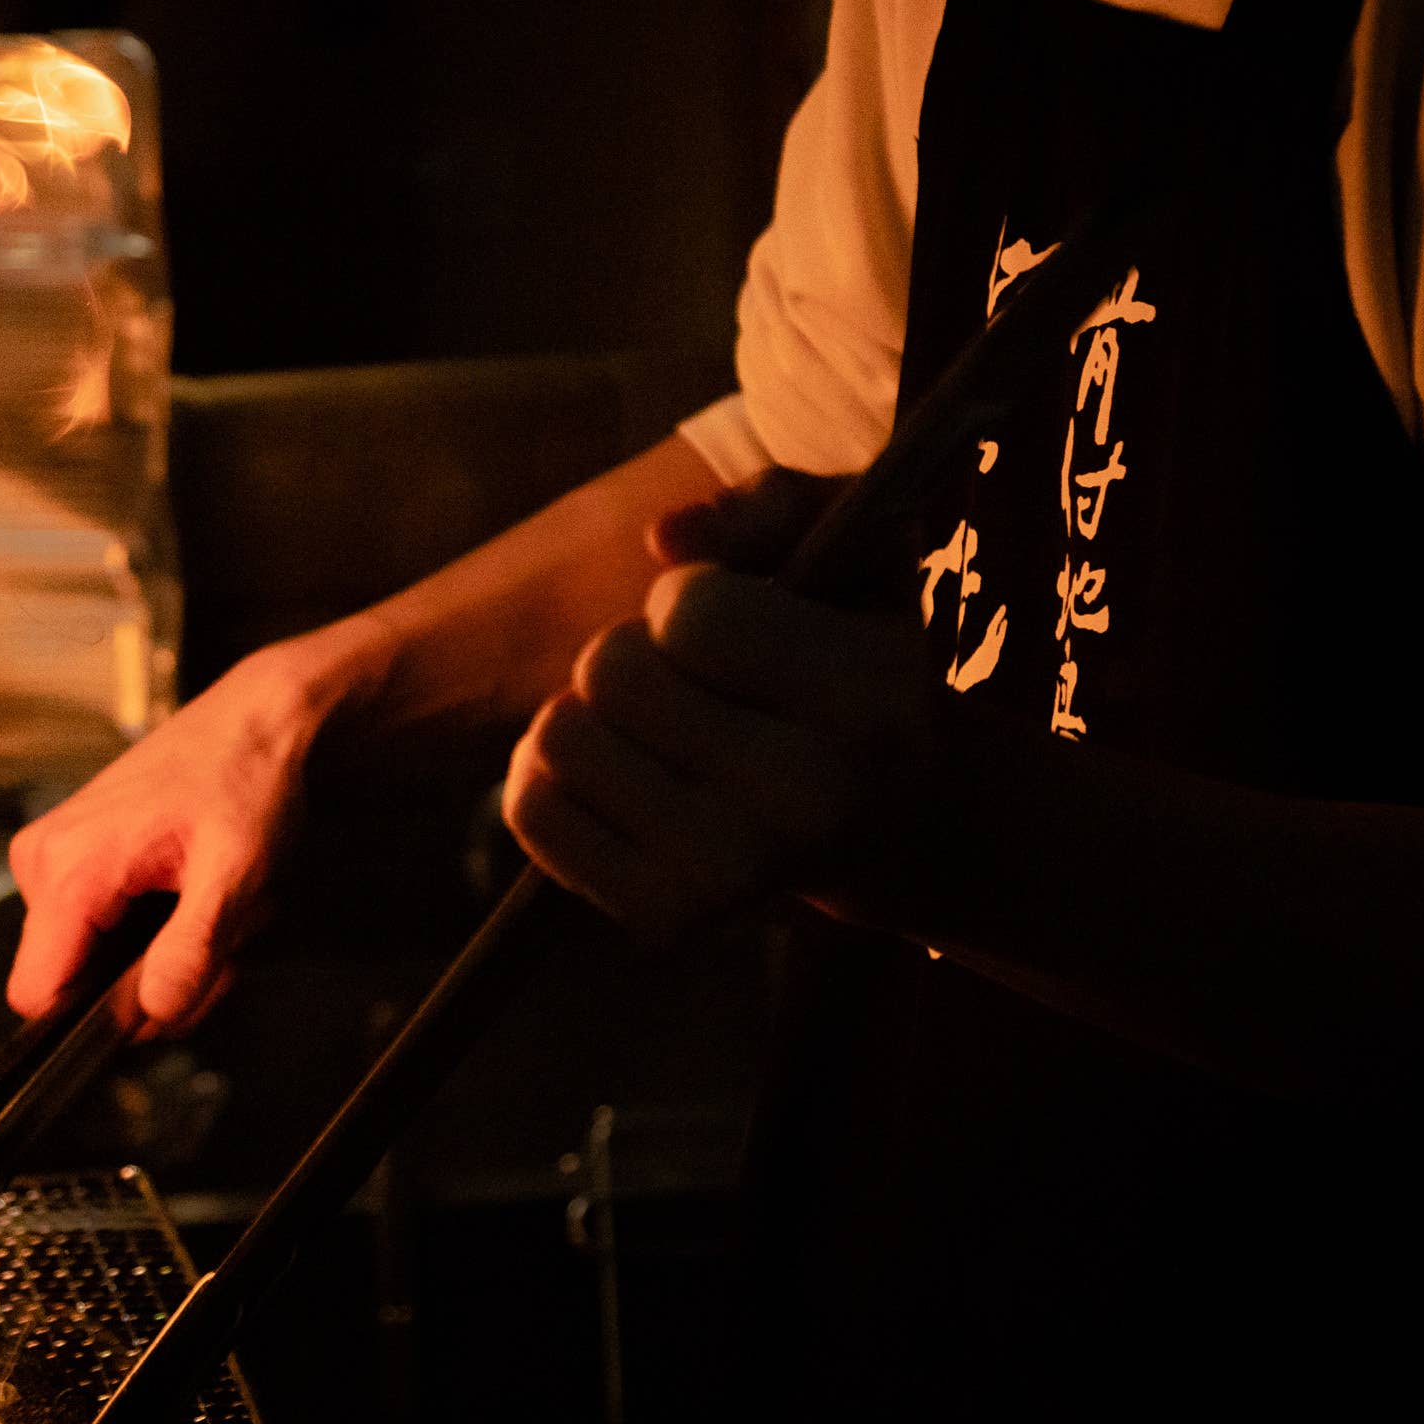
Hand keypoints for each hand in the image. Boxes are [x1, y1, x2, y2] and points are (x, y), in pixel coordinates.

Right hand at [5, 630, 367, 1031]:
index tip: (163, 994)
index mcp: (70, 870)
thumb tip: (153, 1013)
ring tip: (210, 905)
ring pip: (92, 959)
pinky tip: (192, 892)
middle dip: (150, 981)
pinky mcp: (73, 854)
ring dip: (161, 952)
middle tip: (217, 944)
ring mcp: (54, 857)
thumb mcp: (235, 873)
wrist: (253, 720)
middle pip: (74, 983)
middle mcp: (44, 863)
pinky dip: (154, 925)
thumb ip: (192, 949)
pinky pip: (98, 926)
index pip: (36, 995)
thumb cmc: (244, 778)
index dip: (97, 1018)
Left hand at [502, 531, 956, 948]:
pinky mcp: (662, 918)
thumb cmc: (855, 656)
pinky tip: (620, 777)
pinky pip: (531, 808)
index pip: (688, 612)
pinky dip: (552, 776)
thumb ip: (772, 505)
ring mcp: (728, 873)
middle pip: (608, 671)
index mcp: (865, 702)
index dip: (692, 598)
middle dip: (634, 653)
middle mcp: (804, 800)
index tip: (742, 624)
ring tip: (664, 732)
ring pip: (558, 736)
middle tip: (696, 684)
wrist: (893, 822)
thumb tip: (664, 538)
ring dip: (593, 714)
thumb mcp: (858, 551)